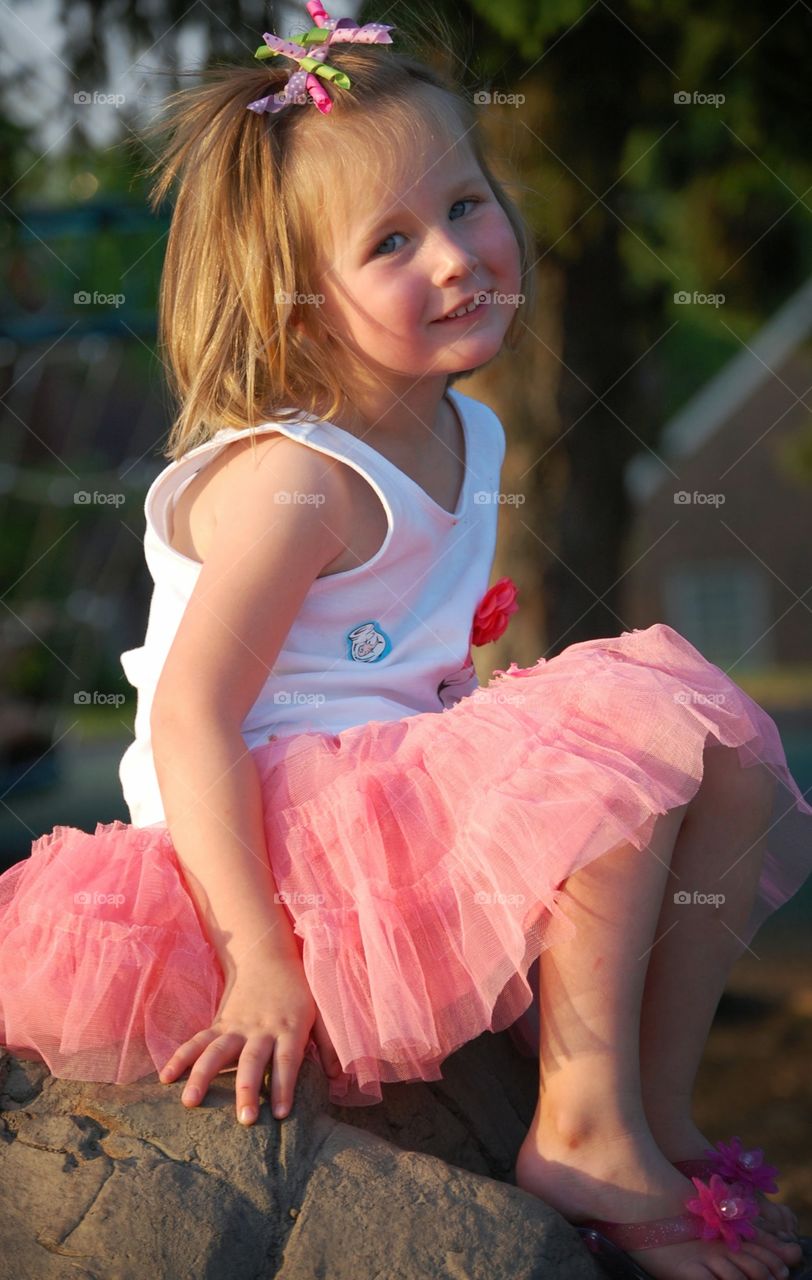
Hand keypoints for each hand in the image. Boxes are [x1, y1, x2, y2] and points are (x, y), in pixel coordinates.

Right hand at [157, 953, 341, 1124]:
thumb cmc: (297, 992)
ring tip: (189, 1102)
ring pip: (217, 1051)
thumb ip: (328, 1045)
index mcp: (290, 1028)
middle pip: (252, 1061)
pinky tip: (166, 1078)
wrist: (267, 957)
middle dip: (247, 1091)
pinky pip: (197, 1040)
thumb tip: (338, 1078)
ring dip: (202, 1076)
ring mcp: (237, 1025)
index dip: (284, 1086)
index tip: (280, 1114)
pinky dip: (180, 1057)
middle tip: (244, 1121)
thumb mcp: (319, 1014)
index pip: (287, 1061)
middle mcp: (261, 1029)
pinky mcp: (219, 1023)